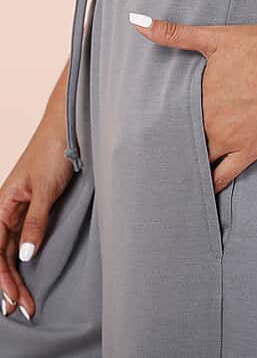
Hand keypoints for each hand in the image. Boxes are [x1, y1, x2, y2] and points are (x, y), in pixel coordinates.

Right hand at [0, 118, 72, 319]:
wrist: (66, 130)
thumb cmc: (53, 153)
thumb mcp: (44, 190)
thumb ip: (35, 222)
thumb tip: (23, 256)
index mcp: (2, 204)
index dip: (2, 278)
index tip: (13, 302)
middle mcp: (8, 209)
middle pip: (1, 254)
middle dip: (10, 284)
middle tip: (24, 310)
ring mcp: (22, 208)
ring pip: (13, 248)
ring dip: (18, 275)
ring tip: (26, 300)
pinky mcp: (37, 206)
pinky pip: (25, 236)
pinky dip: (26, 256)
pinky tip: (27, 271)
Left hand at [131, 14, 256, 192]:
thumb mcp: (213, 36)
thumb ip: (172, 34)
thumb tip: (136, 21)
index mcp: (197, 99)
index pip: (164, 122)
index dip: (151, 131)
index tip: (138, 137)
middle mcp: (210, 124)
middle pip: (179, 145)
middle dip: (166, 151)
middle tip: (151, 160)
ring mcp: (231, 140)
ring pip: (198, 164)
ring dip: (185, 170)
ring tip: (172, 178)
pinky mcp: (252, 149)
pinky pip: (226, 176)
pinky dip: (211, 186)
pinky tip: (201, 192)